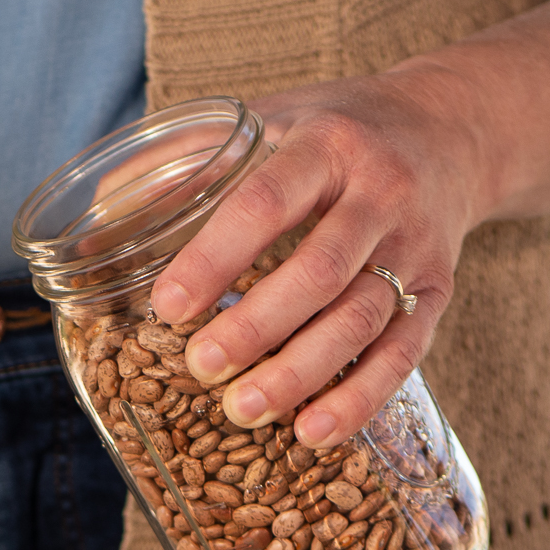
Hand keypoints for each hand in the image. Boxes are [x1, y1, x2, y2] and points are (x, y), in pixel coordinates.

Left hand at [147, 70, 484, 449]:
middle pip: (319, 270)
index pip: (267, 202)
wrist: (451, 130)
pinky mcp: (439, 291)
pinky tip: (314, 432)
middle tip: (202, 366)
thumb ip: (186, 160)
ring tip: (244, 409)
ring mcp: (416, 246)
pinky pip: (404, 352)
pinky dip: (360, 397)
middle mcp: (380, 193)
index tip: (168, 305)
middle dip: (257, 325)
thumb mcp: (267, 118)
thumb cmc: (333, 131)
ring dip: (301, 371)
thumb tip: (98, 216)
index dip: (215, 257)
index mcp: (326, 144)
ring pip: (361, 318)